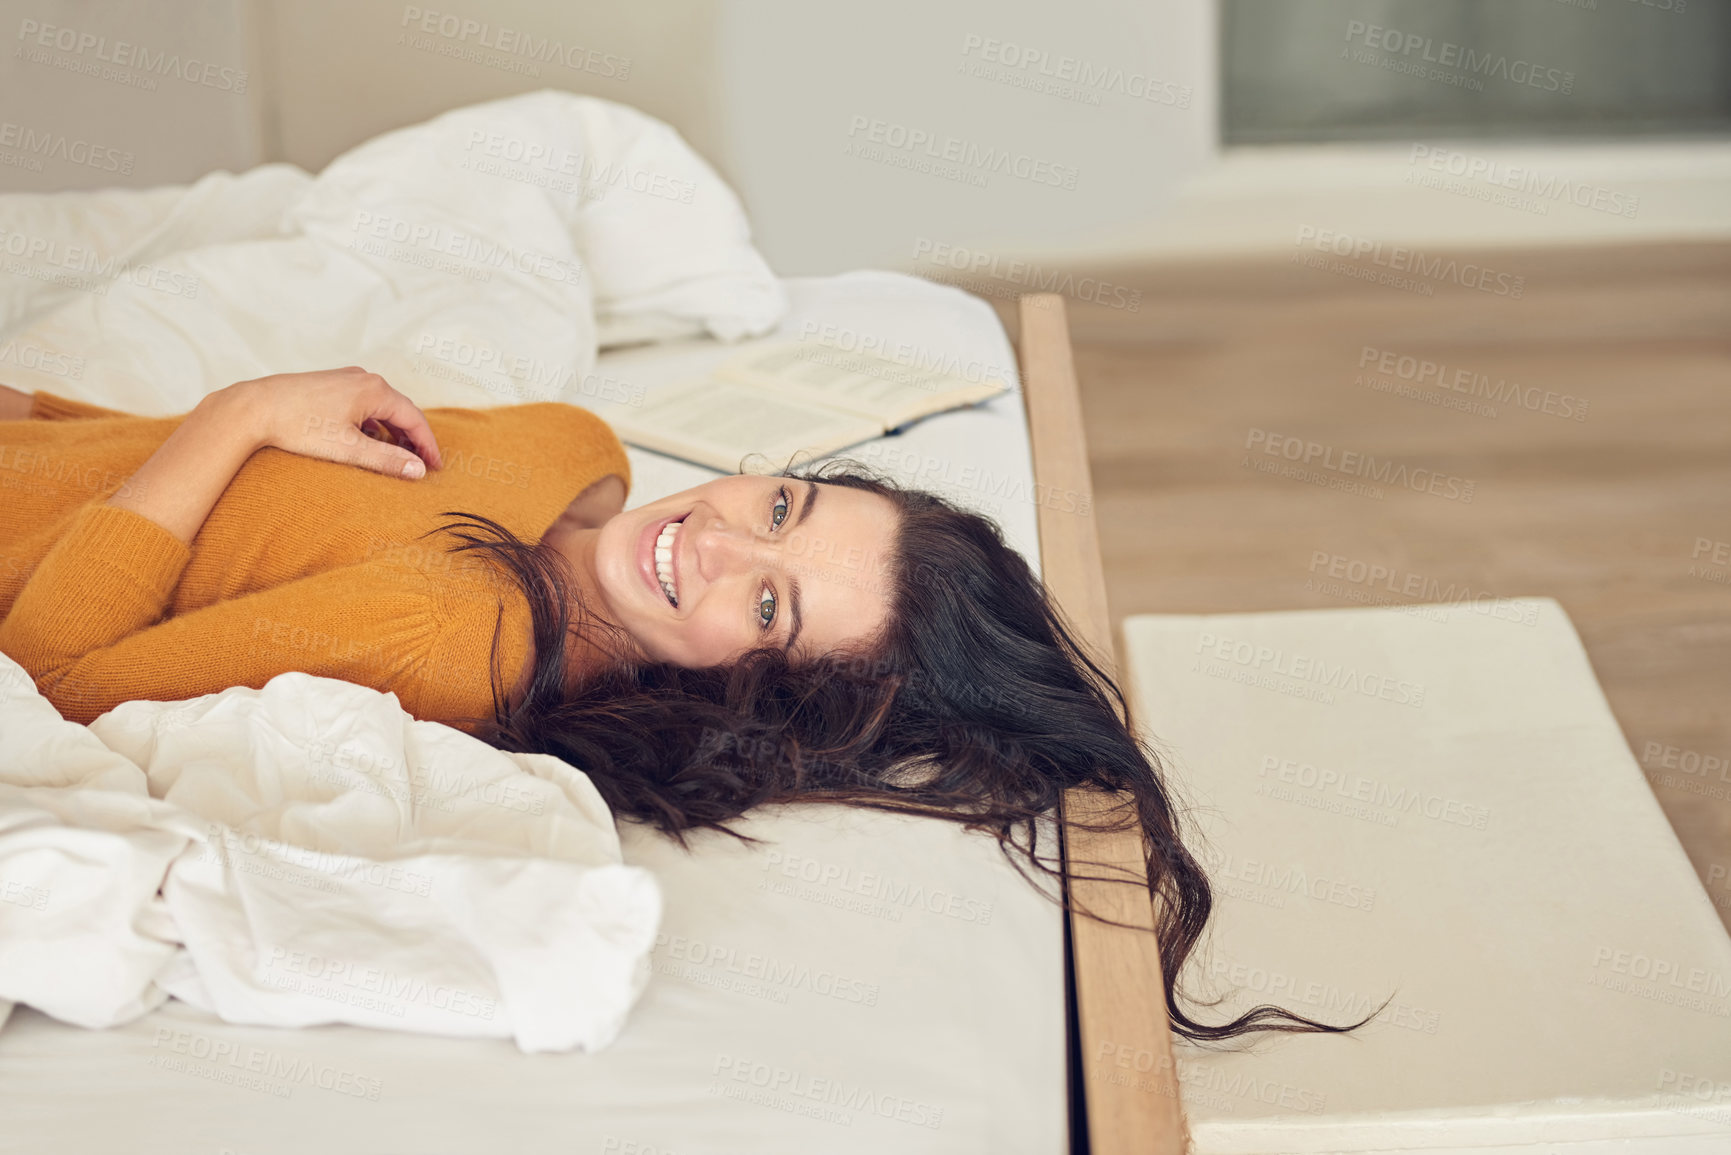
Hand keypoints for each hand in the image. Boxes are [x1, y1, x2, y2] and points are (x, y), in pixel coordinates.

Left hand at [213, 366, 443, 478]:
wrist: (253, 407)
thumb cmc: (299, 426)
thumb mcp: (348, 448)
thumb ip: (387, 460)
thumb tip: (419, 470)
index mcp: (375, 390)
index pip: (414, 419)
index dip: (428, 445)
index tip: (435, 467)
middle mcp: (364, 378)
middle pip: (400, 410)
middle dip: (413, 438)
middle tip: (421, 464)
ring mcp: (346, 378)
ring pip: (381, 407)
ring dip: (393, 431)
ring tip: (397, 455)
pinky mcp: (329, 384)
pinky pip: (363, 404)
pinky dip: (373, 423)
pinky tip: (366, 439)